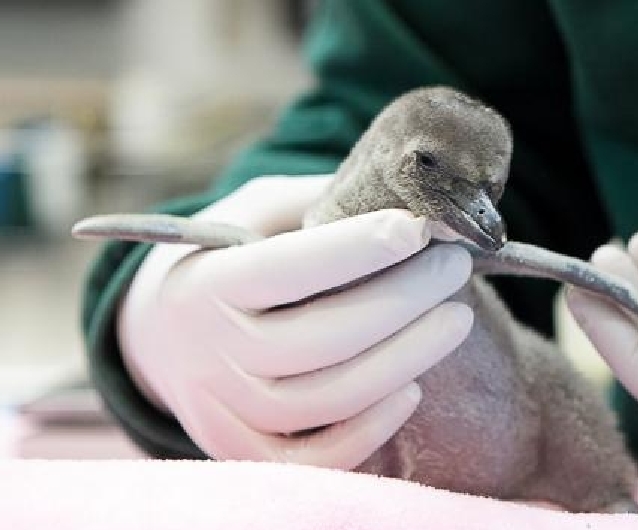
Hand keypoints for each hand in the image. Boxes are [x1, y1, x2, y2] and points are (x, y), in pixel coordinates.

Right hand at [118, 175, 473, 467]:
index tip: (419, 228)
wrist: (163, 336)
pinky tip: (412, 388)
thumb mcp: (255, 213)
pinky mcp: (247, 451)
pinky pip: (316, 459)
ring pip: (327, 399)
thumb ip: (317, 203)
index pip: (287, 269)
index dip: (357, 248)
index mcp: (204, 284)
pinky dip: (370, 429)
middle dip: (403, 300)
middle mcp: (209, 353)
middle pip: (320, 338)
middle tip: (456, 266)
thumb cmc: (228, 258)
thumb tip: (408, 195)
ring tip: (455, 318)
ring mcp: (226, 410)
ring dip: (405, 359)